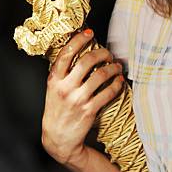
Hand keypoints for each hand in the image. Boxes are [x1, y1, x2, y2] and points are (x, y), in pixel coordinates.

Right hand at [41, 29, 123, 164]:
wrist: (57, 139)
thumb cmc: (57, 109)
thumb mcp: (53, 89)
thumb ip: (62, 72)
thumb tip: (76, 48)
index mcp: (54, 80)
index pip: (66, 54)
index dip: (79, 40)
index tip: (89, 32)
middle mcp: (65, 88)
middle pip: (87, 61)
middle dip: (102, 53)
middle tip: (109, 53)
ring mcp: (77, 99)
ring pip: (100, 75)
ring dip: (113, 67)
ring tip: (117, 66)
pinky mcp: (89, 110)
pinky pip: (108, 92)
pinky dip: (117, 84)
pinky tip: (119, 80)